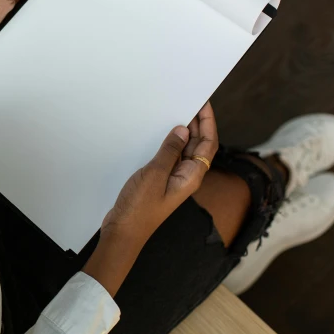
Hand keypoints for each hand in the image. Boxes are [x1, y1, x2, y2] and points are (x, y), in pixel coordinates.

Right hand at [83, 103, 218, 295]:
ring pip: (184, 150)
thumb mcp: (155, 174)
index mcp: (191, 176)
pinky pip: (170, 156)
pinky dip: (169, 143)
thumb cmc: (140, 208)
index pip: (208, 144)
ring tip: (176, 112)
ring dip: (183, 132)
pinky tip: (160, 134)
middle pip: (199, 145)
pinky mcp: (160, 180)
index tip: (204, 103)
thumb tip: (183, 130)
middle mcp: (186, 176)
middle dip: (198, 123)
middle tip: (190, 102)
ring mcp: (173, 178)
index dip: (209, 122)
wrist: (124, 231)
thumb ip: (169, 151)